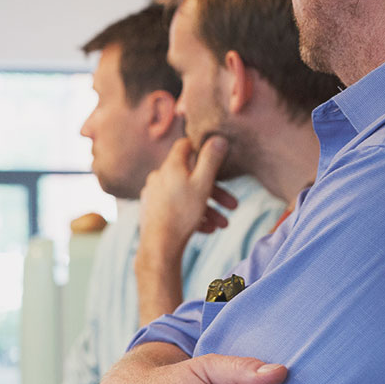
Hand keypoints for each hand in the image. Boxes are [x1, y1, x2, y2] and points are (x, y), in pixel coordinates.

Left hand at [139, 135, 237, 255]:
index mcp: (170, 166)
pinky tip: (207, 229)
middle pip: (190, 177)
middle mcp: (158, 177)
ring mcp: (153, 194)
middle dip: (215, 191)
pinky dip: (192, 216)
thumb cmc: (182, 213)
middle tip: (233, 205)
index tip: (214, 154)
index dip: (200, 147)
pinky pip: (176, 208)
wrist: (158, 246)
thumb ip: (211, 160)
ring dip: (207, 209)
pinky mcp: (151, 211)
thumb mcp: (203, 183)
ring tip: (223, 224)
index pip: (185, 145)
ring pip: (186, 196)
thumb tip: (218, 138)